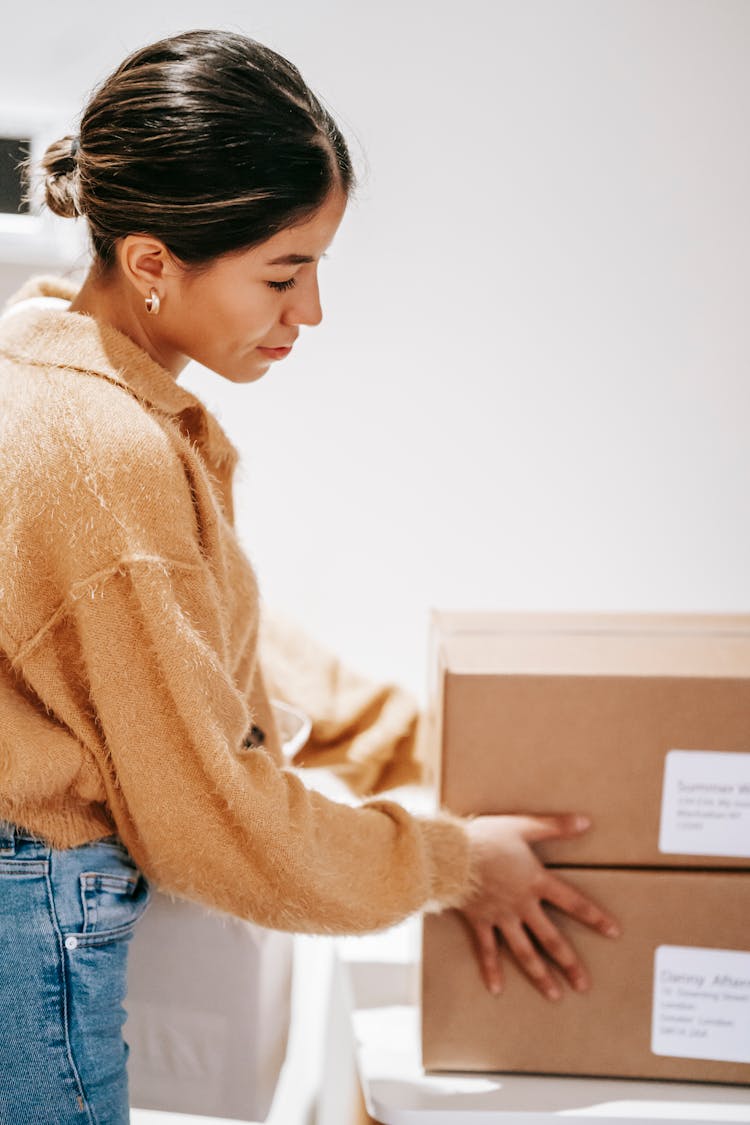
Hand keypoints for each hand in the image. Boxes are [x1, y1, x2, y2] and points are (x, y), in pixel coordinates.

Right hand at [458, 813, 620, 999]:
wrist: (451, 855)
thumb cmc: (486, 838)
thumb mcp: (523, 826)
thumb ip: (554, 826)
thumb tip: (586, 822)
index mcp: (535, 882)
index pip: (572, 902)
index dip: (594, 917)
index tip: (613, 933)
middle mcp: (522, 905)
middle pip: (551, 939)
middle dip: (569, 963)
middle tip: (583, 986)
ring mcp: (501, 917)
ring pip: (524, 951)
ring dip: (540, 974)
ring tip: (554, 995)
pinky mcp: (480, 921)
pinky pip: (487, 950)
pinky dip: (491, 969)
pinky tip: (497, 989)